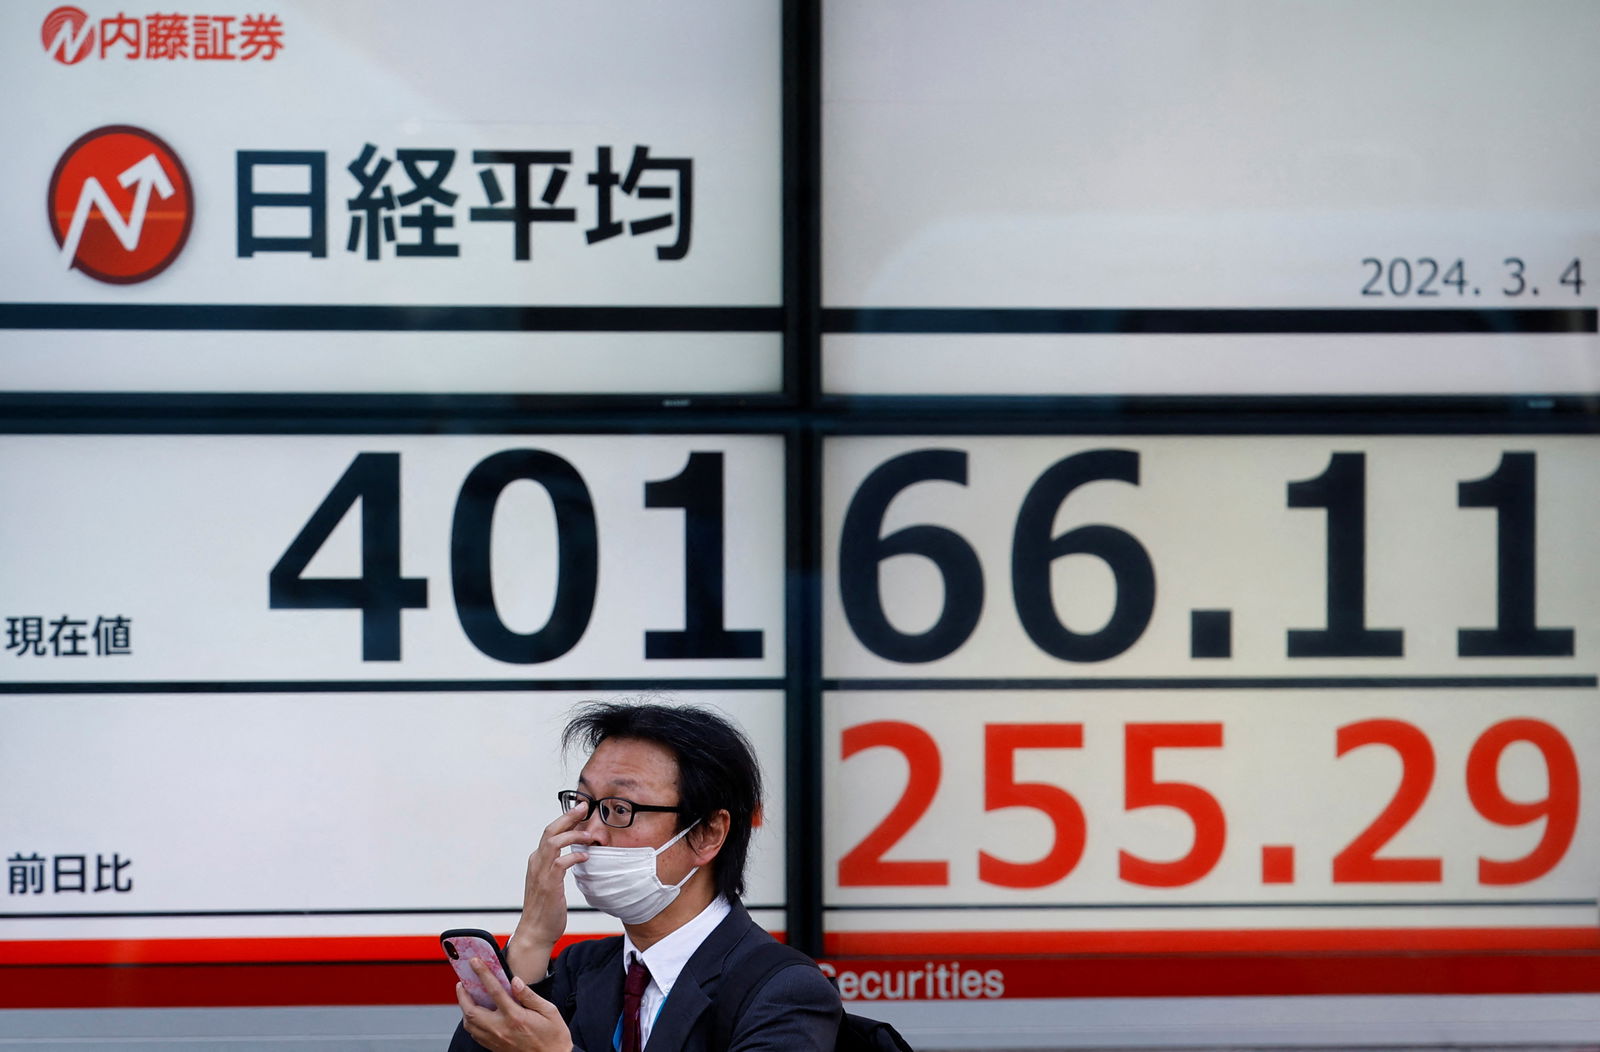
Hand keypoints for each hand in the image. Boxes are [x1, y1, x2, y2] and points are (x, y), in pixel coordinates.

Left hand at [457, 958, 573, 1051]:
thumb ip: (529, 995)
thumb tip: (515, 981)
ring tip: (466, 997)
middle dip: (463, 995)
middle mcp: (501, 1029)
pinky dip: (470, 1023)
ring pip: (470, 1024)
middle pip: (472, 1011)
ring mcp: (496, 1040)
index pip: (494, 991)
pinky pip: (475, 1035)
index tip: (475, 963)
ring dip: (464, 1009)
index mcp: (515, 1017)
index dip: (482, 974)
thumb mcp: (548, 1011)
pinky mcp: (495, 1048)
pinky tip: (475, 1015)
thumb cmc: (553, 1036)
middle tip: (462, 983)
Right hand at [506, 801, 594, 978]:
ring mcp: (540, 873)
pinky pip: (561, 862)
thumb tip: (574, 853)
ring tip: (589, 834)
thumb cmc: (546, 907)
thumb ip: (558, 865)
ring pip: (553, 842)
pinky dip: (573, 856)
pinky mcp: (548, 884)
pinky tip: (585, 856)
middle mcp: (536, 862)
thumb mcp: (550, 881)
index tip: (579, 808)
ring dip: (572, 834)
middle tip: (583, 806)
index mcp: (537, 860)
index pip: (550, 832)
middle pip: (550, 831)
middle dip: (567, 816)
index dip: (565, 818)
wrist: (536, 931)